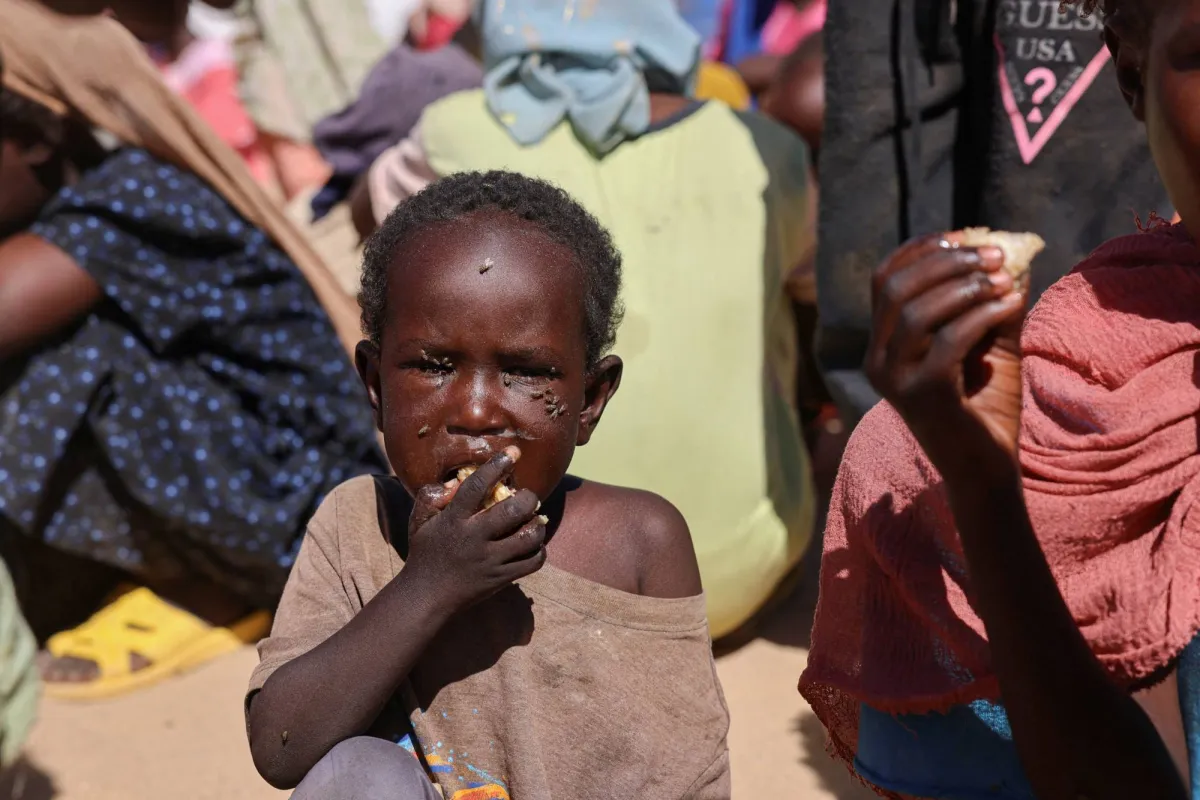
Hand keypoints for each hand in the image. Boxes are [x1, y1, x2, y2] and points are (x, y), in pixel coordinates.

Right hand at [403, 447, 546, 613]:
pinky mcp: (501, 579)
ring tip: (532, 519)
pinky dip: (539, 550)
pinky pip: (532, 562)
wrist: (426, 597)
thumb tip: (454, 481)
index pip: (476, 487)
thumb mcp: (418, 522)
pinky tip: (531, 543)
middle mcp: (474, 539)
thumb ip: (431, 496)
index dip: (496, 466)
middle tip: (526, 496)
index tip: (513, 453)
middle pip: (513, 511)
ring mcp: (490, 561)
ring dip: (537, 524)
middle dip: (527, 498)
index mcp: (453, 520)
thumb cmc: (425, 553)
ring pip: (528, 537)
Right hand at [865, 234, 1025, 468]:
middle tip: (994, 255)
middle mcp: (877, 361)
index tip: (962, 236)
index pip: (883, 280)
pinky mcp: (923, 396)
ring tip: (1005, 279)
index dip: (919, 250)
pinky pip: (949, 340)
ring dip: (965, 286)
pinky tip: (1011, 303)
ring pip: (916, 312)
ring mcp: (895, 381)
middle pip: (896, 289)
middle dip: (947, 262)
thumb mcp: (987, 344)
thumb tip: (1011, 254)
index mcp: (882, 346)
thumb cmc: (984, 407)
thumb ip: (990, 303)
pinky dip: (982, 314)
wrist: (987, 469)